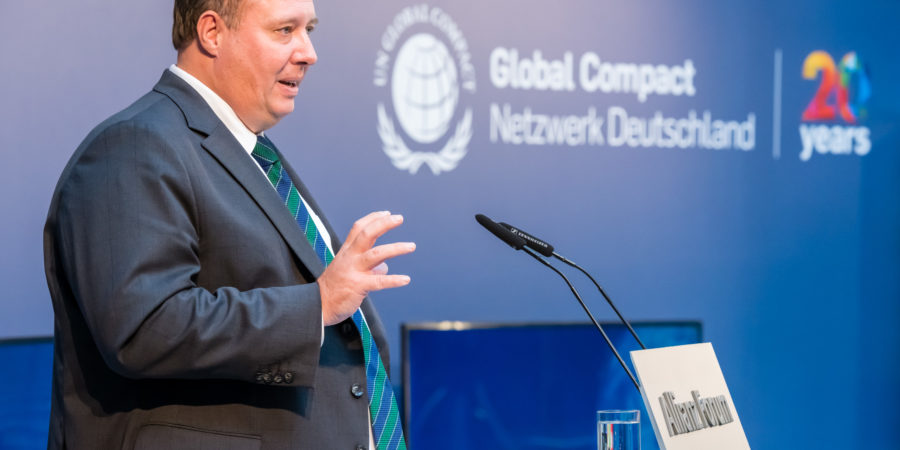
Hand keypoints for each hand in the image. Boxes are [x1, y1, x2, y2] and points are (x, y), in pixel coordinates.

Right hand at [318, 211, 415, 325]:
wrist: (317, 305)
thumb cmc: (334, 288)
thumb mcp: (347, 270)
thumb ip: (367, 265)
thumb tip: (385, 267)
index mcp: (346, 252)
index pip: (358, 228)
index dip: (373, 218)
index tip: (387, 213)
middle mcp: (350, 257)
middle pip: (367, 234)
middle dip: (384, 224)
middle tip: (399, 218)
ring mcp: (354, 271)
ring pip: (377, 254)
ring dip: (396, 248)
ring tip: (411, 246)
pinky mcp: (358, 286)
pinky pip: (379, 282)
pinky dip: (394, 280)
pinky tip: (406, 279)